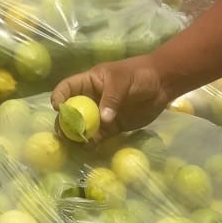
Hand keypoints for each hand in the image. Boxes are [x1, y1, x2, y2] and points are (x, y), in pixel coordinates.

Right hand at [51, 55, 170, 135]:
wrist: (162, 84)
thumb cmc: (140, 74)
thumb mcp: (123, 80)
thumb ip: (112, 98)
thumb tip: (103, 119)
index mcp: (90, 82)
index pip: (67, 88)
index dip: (59, 96)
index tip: (59, 108)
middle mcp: (91, 99)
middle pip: (71, 111)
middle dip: (65, 122)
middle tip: (63, 133)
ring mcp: (101, 114)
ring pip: (83, 126)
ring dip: (76, 135)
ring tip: (73, 143)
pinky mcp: (112, 127)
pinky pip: (98, 136)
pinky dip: (92, 142)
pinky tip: (88, 148)